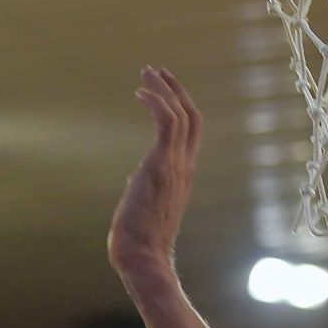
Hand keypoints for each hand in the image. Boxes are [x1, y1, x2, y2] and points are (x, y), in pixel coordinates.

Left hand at [108, 67, 201, 279]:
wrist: (144, 257)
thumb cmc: (140, 240)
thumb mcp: (144, 206)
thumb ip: (145, 188)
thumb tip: (134, 181)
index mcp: (184, 175)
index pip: (191, 132)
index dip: (179, 106)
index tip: (162, 89)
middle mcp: (185, 167)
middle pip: (193, 117)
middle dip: (176, 90)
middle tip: (156, 71)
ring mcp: (176, 166)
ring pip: (181, 115)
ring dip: (164, 89)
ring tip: (146, 72)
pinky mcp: (161, 166)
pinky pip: (167, 123)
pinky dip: (156, 103)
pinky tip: (140, 94)